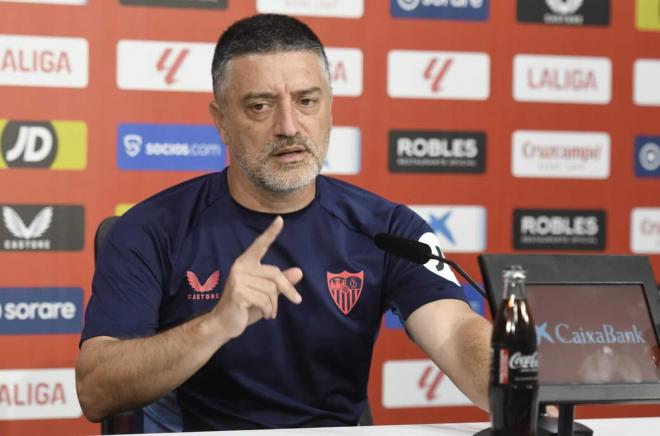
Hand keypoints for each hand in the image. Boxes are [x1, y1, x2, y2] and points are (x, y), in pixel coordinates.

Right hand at [212, 216, 302, 338]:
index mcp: (246, 263)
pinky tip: (263, 315)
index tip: (280, 220)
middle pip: (275, 274)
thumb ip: (280, 282)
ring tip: (268, 312)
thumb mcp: (266, 293)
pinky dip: (268, 310)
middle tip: (296, 301)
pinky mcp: (238, 292)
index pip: (260, 245)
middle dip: (288, 290)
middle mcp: (241, 267)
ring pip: (271, 290)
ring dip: (274, 305)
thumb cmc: (245, 307)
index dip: (270, 233)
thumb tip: (299, 272)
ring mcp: (238, 279)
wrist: (224, 324)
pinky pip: (264, 300)